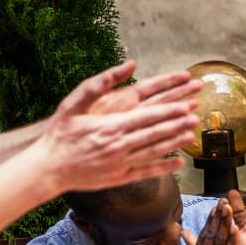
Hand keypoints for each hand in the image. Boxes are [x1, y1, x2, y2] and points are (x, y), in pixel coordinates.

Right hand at [39, 61, 200, 189]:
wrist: (48, 167)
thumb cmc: (60, 134)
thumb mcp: (72, 105)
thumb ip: (96, 86)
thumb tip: (126, 67)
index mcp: (110, 126)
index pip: (147, 116)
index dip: (169, 111)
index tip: (186, 106)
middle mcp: (119, 145)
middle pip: (155, 133)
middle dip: (178, 125)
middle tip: (197, 118)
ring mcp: (121, 163)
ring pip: (155, 151)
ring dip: (175, 143)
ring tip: (192, 135)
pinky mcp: (120, 177)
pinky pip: (147, 171)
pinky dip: (164, 167)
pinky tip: (179, 162)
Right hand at [183, 199, 240, 244]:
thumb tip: (183, 231)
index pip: (204, 233)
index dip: (211, 218)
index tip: (217, 203)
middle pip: (211, 234)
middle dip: (217, 216)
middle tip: (223, 199)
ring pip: (219, 241)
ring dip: (224, 223)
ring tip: (228, 208)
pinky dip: (232, 240)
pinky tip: (235, 228)